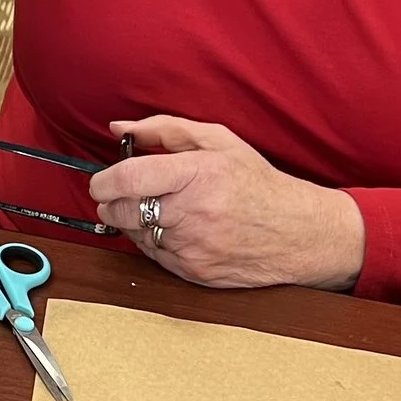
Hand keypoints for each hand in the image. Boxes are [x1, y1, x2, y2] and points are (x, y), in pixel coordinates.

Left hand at [87, 116, 366, 292]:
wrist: (298, 233)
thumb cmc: (256, 184)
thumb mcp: (217, 142)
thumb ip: (164, 130)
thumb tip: (120, 128)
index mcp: (197, 174)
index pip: (128, 179)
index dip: (104, 180)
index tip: (101, 180)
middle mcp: (192, 213)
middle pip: (121, 210)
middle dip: (111, 202)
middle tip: (122, 194)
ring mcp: (192, 247)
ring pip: (134, 233)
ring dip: (134, 221)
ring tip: (159, 208)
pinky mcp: (193, 272)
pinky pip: (151, 255)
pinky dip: (153, 241)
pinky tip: (174, 228)